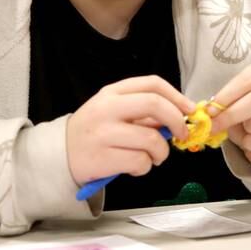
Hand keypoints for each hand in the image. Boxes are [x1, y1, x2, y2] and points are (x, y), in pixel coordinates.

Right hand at [66, 75, 194, 185]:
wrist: (61, 153)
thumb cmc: (94, 130)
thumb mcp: (113, 110)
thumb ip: (141, 109)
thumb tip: (178, 115)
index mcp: (112, 92)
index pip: (151, 83)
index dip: (177, 96)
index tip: (189, 110)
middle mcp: (107, 108)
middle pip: (154, 104)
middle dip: (176, 121)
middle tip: (181, 134)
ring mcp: (104, 133)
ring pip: (152, 139)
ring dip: (161, 152)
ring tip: (153, 156)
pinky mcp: (104, 158)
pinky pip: (141, 162)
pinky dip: (145, 167)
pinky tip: (134, 166)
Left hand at [209, 63, 250, 169]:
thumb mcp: (243, 94)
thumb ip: (228, 100)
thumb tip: (210, 114)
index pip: (247, 81)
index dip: (226, 96)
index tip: (209, 110)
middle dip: (229, 115)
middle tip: (213, 126)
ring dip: (243, 131)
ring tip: (244, 129)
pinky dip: (250, 144)